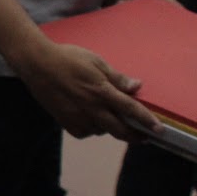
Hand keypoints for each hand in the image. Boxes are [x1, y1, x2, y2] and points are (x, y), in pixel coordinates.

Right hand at [15, 40, 159, 140]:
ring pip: (101, 131)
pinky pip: (85, 132)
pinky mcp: (65, 121)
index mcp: (101, 90)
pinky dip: (91, 129)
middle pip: (119, 129)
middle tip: (144, 137)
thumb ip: (116, 77)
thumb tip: (137, 86)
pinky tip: (91, 120)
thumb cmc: (67, 58)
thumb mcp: (95, 61)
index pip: (130, 109)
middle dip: (134, 136)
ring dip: (110, 129)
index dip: (147, 120)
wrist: (36, 64)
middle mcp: (91, 107)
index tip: (160, 130)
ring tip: (111, 120)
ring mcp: (77, 116)